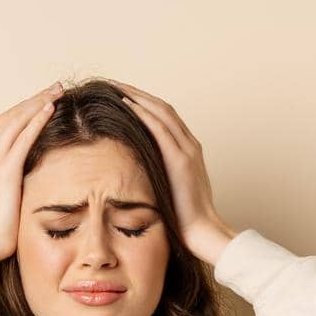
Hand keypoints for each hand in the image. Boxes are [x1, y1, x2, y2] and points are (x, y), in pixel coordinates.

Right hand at [0, 82, 63, 279]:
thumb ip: (7, 190)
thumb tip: (20, 191)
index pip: (4, 127)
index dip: (24, 112)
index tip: (42, 103)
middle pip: (10, 116)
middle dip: (33, 99)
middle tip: (54, 88)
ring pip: (16, 120)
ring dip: (38, 102)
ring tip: (57, 91)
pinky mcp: (5, 171)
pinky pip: (22, 138)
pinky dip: (36, 120)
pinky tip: (51, 108)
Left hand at [112, 80, 236, 263]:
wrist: (201, 231)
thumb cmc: (182, 218)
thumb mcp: (167, 190)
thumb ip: (156, 175)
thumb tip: (133, 173)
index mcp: (187, 150)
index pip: (164, 117)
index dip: (143, 103)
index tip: (121, 96)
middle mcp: (189, 144)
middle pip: (161, 107)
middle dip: (137, 93)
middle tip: (113, 84)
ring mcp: (187, 149)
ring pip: (161, 111)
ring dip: (137, 96)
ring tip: (115, 87)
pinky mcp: (180, 159)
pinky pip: (160, 128)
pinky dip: (143, 112)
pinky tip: (126, 104)